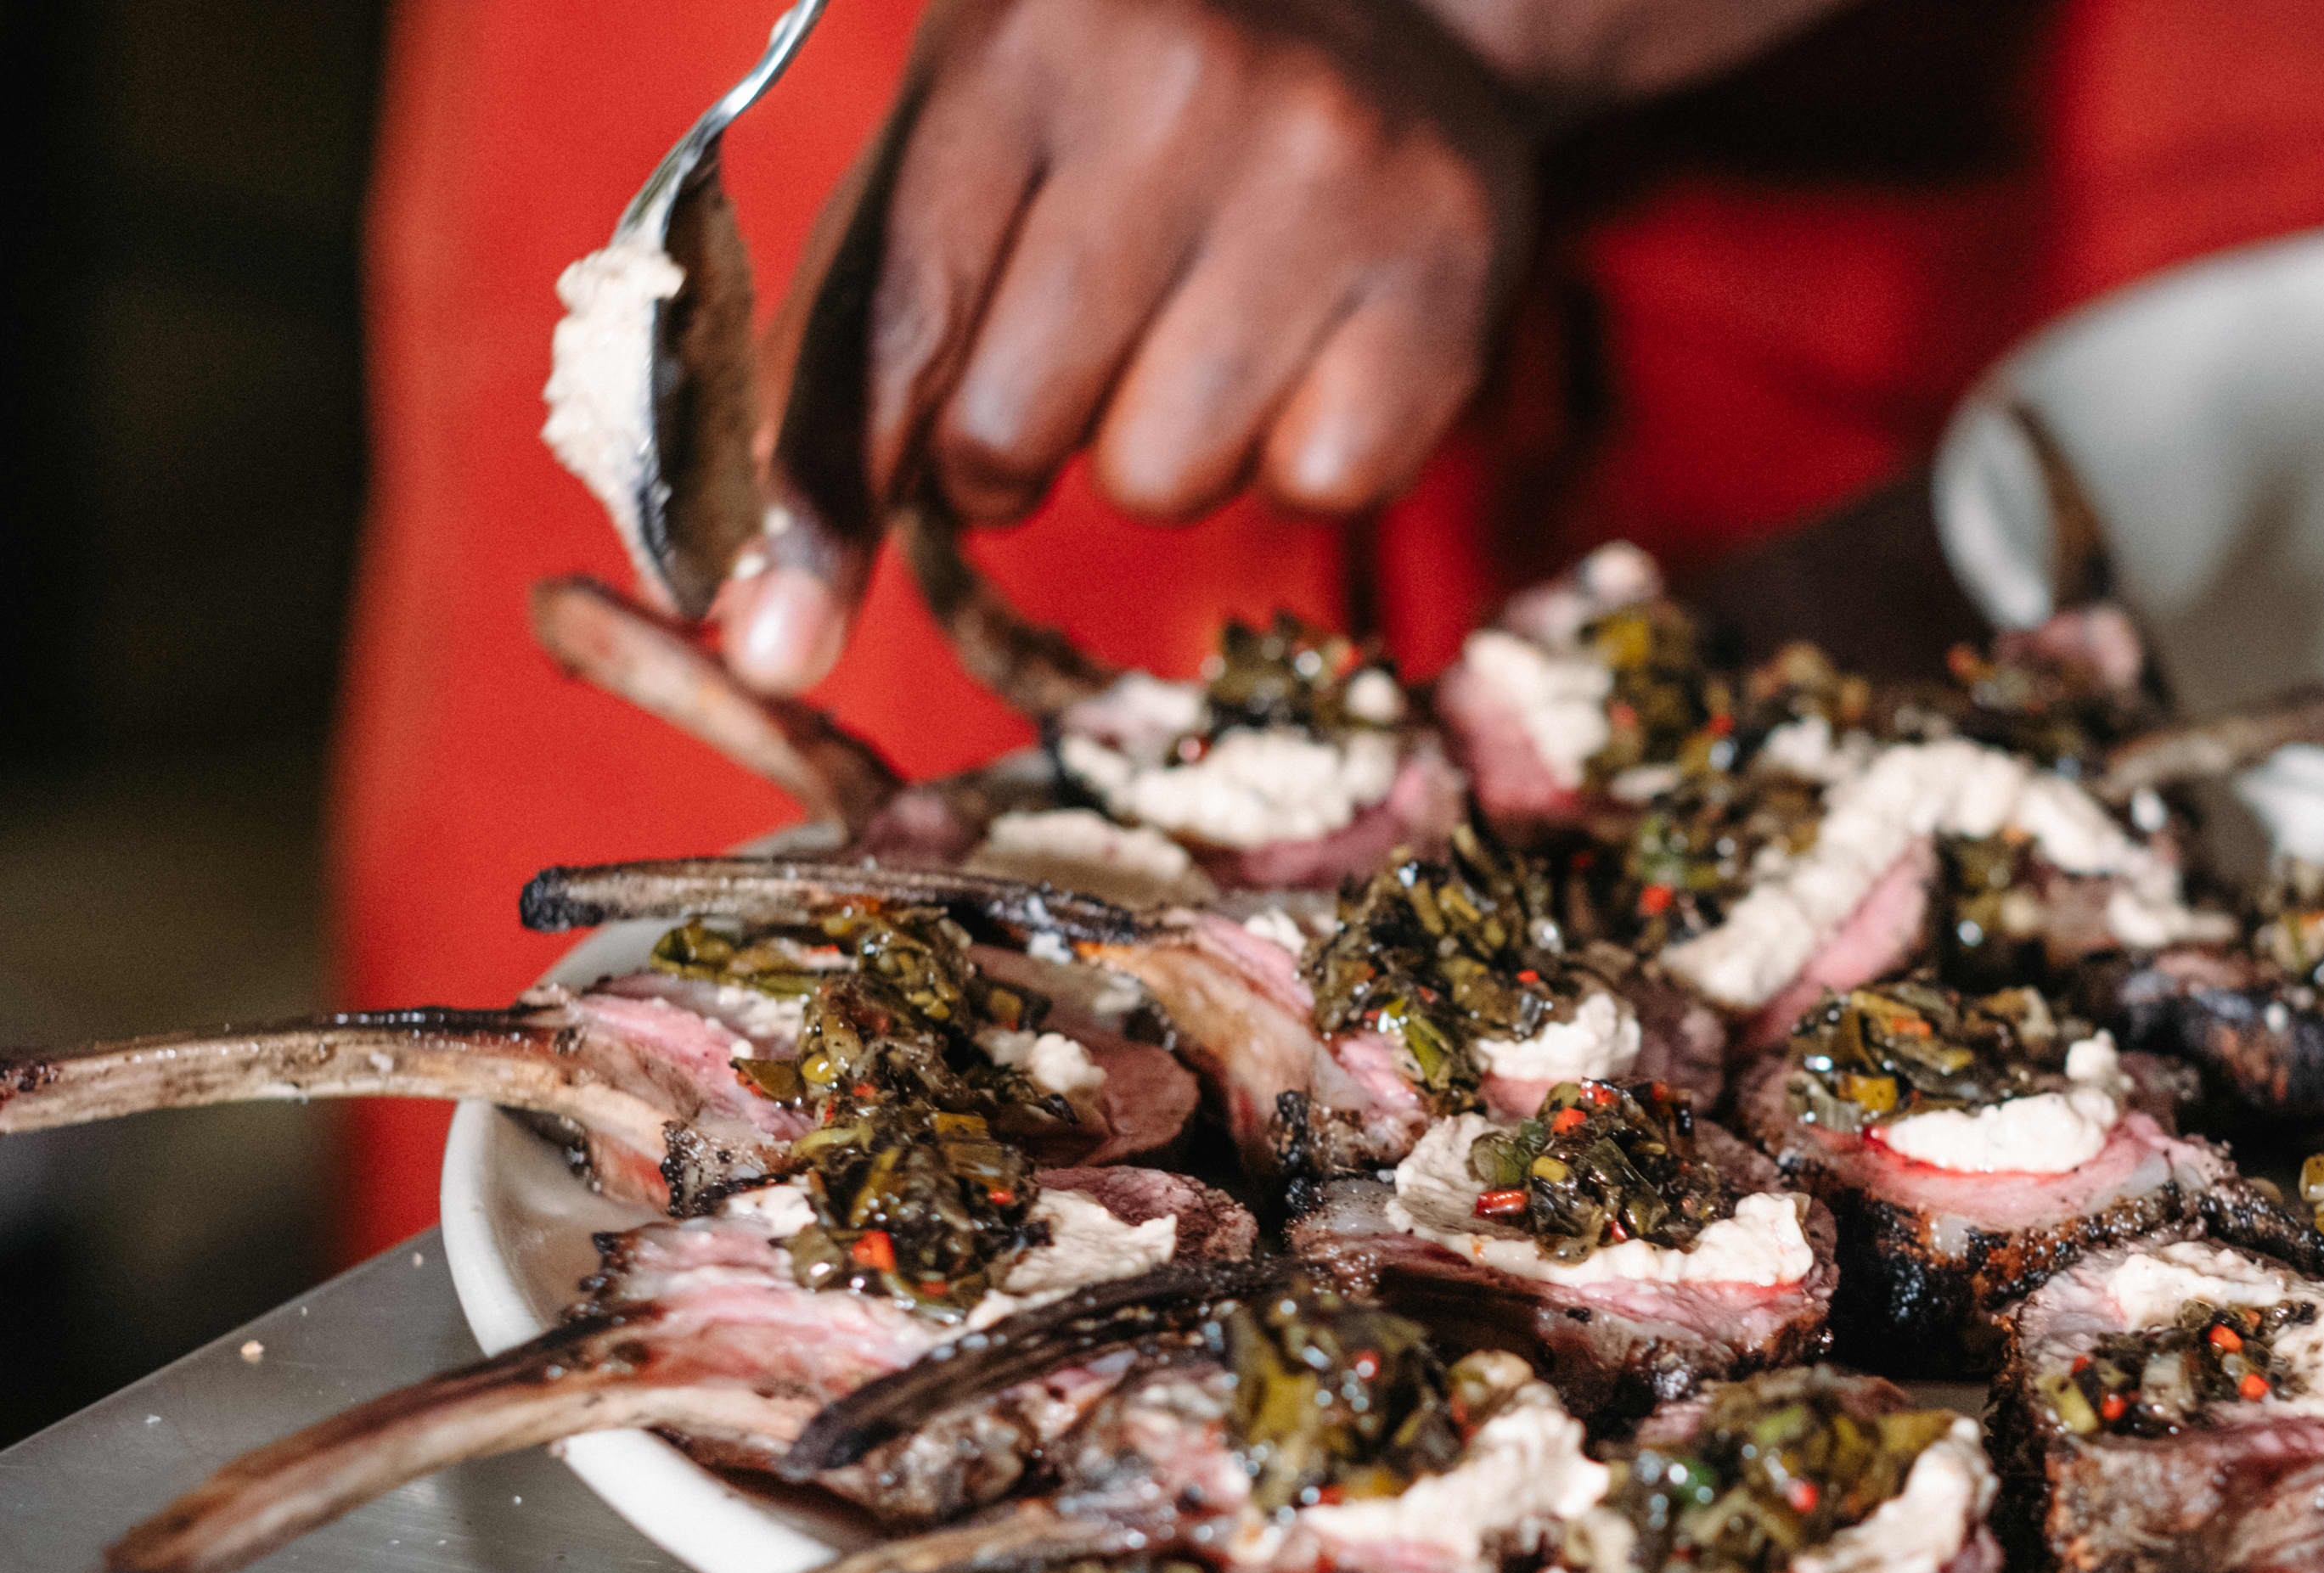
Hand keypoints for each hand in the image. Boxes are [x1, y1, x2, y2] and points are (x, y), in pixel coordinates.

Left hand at [720, 0, 1538, 691]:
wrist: (1400, 18)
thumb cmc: (1131, 117)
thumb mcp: (970, 148)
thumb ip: (853, 349)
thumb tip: (764, 622)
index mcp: (1020, 42)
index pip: (890, 324)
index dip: (826, 500)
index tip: (771, 643)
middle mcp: (1177, 87)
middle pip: (1013, 428)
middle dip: (1009, 447)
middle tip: (1069, 361)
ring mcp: (1327, 180)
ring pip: (1161, 479)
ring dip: (1159, 454)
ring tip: (1199, 336)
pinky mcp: (1444, 278)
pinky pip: (1317, 485)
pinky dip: (1300, 455)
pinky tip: (1310, 349)